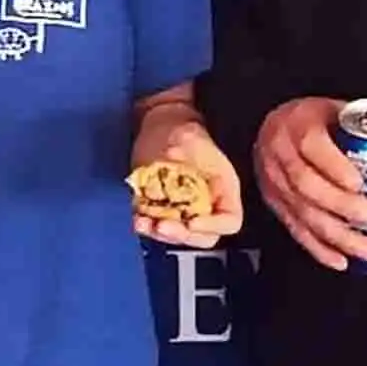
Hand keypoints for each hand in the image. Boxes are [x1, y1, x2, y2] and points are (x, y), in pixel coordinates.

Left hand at [131, 113, 244, 248]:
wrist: (158, 129)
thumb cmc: (179, 132)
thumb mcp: (186, 138)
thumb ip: (182, 148)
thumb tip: (171, 155)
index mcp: (223, 189)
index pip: (230, 220)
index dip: (214, 226)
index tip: (192, 222)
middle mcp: (207, 206)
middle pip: (203, 236)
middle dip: (181, 235)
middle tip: (162, 225)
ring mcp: (184, 211)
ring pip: (178, 235)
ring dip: (159, 233)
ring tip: (143, 223)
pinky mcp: (163, 212)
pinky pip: (158, 227)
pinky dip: (147, 226)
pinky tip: (137, 218)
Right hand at [255, 97, 366, 270]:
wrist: (274, 127)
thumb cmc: (309, 119)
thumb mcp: (339, 110)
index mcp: (298, 124)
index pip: (312, 146)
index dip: (335, 168)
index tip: (361, 184)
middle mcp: (281, 153)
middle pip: (307, 185)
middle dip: (342, 206)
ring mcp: (274, 181)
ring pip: (302, 212)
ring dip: (335, 234)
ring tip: (365, 247)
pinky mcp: (274, 203)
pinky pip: (295, 229)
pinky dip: (318, 248)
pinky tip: (340, 259)